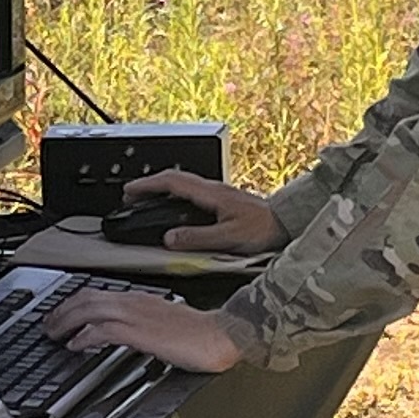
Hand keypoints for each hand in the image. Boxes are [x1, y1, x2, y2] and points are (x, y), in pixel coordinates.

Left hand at [44, 283, 244, 372]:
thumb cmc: (198, 332)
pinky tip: (76, 346)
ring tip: (54, 333)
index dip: (74, 302)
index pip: (97, 293)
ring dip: (67, 321)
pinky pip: (104, 330)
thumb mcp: (163, 322)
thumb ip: (142, 324)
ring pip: (89, 310)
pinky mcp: (140, 332)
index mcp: (139, 298)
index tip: (61, 313)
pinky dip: (85, 336)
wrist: (220, 334)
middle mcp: (134, 301)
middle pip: (87, 298)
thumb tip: (125, 334)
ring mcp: (136, 315)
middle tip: (48, 324)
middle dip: (62, 310)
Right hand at [121, 169, 281, 254]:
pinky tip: (176, 207)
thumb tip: (170, 238)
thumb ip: (197, 238)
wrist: (288, 223)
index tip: (130, 190)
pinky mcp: (224, 200)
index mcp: (211, 194)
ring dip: (162, 189)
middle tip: (132, 195)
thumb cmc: (265, 229)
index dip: (148, 185)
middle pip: (175, 179)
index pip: (172, 182)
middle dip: (150, 184)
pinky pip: (193, 192)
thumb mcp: (228, 238)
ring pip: (184, 184)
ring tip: (148, 200)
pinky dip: (176, 195)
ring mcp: (219, 193)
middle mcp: (214, 189)